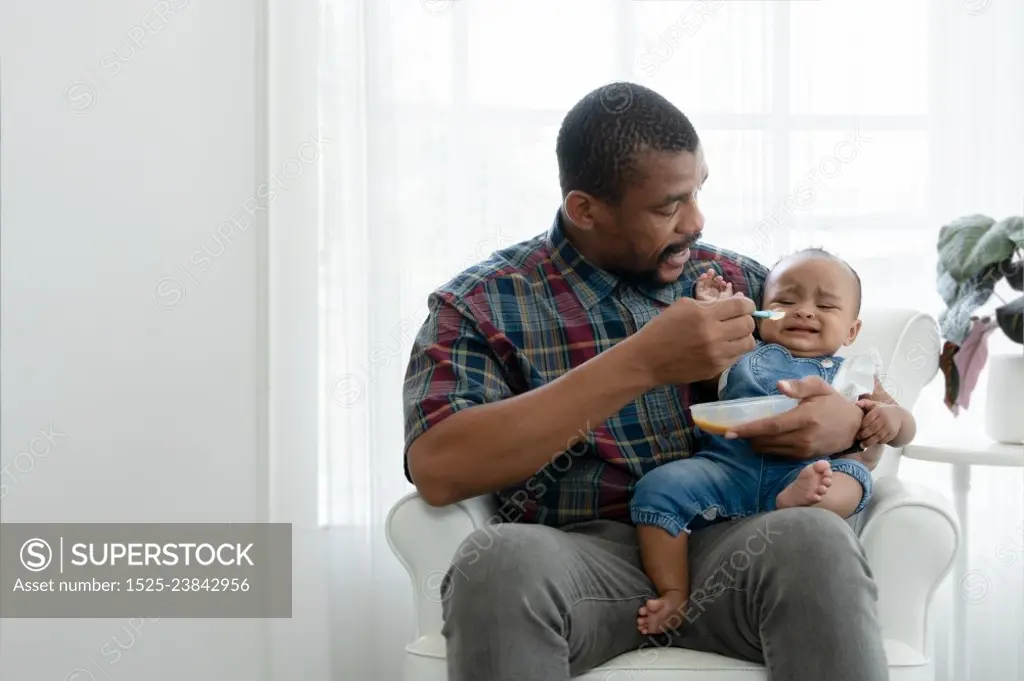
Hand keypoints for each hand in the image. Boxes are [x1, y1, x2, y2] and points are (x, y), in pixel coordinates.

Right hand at [631, 295, 755, 384]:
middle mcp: (713, 335)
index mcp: (704, 315)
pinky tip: (723, 346)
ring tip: (733, 334)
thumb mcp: (683, 306)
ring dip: (743, 336)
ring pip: (748, 343)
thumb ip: (711, 303)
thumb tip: (738, 301)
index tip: (744, 305)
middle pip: (748, 324)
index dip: (747, 304)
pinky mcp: (715, 369)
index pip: (741, 306)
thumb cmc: (662, 328)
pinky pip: (737, 356)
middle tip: (737, 319)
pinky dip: (734, 349)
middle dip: (746, 319)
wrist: (647, 359)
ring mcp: (716, 355)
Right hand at [694, 269, 732, 302]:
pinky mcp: (699, 294)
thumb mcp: (728, 297)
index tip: (724, 282)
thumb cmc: (722, 305)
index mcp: (718, 296)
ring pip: (705, 283)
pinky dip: (700, 279)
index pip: (719, 288)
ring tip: (711, 271)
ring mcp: (704, 294)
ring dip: (708, 276)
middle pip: (712, 284)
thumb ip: (729, 290)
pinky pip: (699, 285)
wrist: (714, 310)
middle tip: (719, 276)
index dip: (721, 283)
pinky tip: (704, 275)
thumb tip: (729, 283)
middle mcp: (711, 295)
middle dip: (715, 279)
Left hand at [724, 376, 861, 457]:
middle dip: (747, 437)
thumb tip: (779, 385)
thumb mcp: (820, 387)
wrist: (855, 426)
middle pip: (767, 440)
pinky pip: (780, 454)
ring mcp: (805, 450)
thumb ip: (799, 386)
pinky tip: (762, 440)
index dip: (749, 429)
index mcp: (805, 418)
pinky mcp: (806, 457)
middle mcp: (804, 437)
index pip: (771, 426)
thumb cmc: (833, 403)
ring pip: (771, 450)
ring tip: (746, 434)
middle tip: (733, 431)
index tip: (729, 431)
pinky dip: (768, 448)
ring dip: (756, 443)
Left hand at [854, 399, 901, 447]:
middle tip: (858, 438)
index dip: (861, 426)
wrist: (898, 416)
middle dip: (864, 435)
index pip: (868, 420)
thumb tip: (856, 403)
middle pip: (873, 428)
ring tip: (862, 445)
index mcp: (878, 411)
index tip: (856, 430)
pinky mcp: (893, 433)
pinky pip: (883, 440)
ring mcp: (889, 426)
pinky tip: (871, 443)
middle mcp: (885, 419)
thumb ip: (865, 403)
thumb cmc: (881, 410)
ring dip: (869, 442)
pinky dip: (876, 442)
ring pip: (878, 436)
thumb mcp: (874, 405)